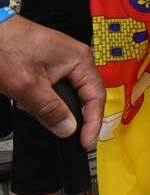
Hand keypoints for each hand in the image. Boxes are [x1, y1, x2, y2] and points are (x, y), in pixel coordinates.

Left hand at [0, 15, 103, 148]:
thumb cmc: (9, 51)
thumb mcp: (28, 86)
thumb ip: (50, 110)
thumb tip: (69, 130)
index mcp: (80, 60)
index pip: (95, 97)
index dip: (93, 122)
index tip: (85, 144)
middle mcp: (77, 59)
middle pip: (84, 95)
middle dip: (72, 115)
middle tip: (65, 136)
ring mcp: (64, 60)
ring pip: (68, 93)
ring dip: (55, 106)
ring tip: (40, 114)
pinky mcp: (50, 63)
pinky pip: (56, 87)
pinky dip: (46, 99)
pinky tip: (31, 102)